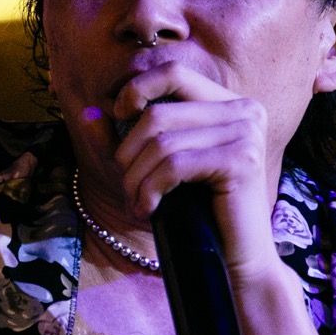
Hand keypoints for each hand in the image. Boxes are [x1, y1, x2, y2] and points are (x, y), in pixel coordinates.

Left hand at [112, 63, 282, 285]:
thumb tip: (88, 111)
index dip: (137, 89)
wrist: (234, 261)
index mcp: (229, 103)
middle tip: (127, 187)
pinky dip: (150, 189)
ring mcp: (247, 133)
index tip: (118, 117)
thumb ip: (123, 139)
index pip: (173, 73)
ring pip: (163, 142)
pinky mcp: (242, 161)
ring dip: (136, 179)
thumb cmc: (195, 213)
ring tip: (136, 203)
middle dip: (129, 153)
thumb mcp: (154, 169)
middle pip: (160, 112)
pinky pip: (174, 165)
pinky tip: (148, 210)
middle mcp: (244, 110)